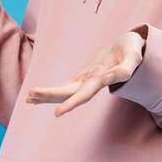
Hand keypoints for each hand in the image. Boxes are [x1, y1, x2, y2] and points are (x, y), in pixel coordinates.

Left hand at [25, 28, 146, 115]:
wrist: (130, 47)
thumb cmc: (132, 51)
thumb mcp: (133, 57)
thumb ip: (124, 70)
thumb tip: (106, 80)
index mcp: (101, 79)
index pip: (84, 94)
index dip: (71, 103)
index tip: (57, 113)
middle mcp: (91, 83)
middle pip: (67, 93)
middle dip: (49, 96)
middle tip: (30, 97)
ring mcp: (85, 80)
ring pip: (63, 91)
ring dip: (46, 95)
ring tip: (28, 98)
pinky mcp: (82, 77)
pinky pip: (64, 86)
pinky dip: (50, 92)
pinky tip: (35, 96)